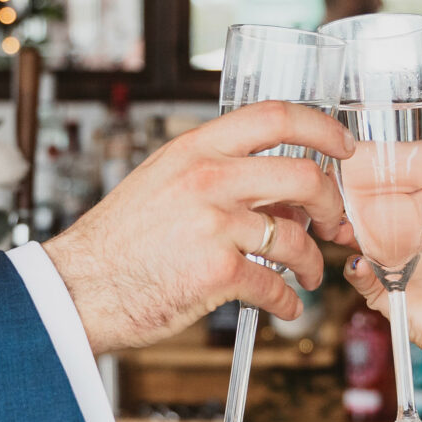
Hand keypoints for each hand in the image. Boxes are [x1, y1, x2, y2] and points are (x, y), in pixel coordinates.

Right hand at [46, 101, 352, 353]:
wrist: (78, 288)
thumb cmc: (118, 242)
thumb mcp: (163, 183)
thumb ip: (218, 176)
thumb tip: (281, 193)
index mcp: (195, 149)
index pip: (275, 116)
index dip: (322, 127)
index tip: (343, 146)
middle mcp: (208, 179)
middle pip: (304, 175)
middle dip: (333, 204)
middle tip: (334, 224)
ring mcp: (214, 224)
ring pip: (296, 237)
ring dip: (313, 262)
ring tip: (309, 274)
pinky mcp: (217, 272)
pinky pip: (275, 285)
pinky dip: (288, 301)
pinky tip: (284, 305)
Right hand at [344, 120, 421, 370]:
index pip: (391, 173)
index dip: (371, 161)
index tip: (350, 147)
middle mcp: (404, 227)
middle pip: (363, 203)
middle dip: (344, 195)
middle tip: (330, 186)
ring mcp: (389, 256)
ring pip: (352, 235)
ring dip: (340, 229)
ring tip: (338, 227)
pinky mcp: (380, 287)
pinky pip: (355, 272)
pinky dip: (354, 268)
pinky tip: (360, 263)